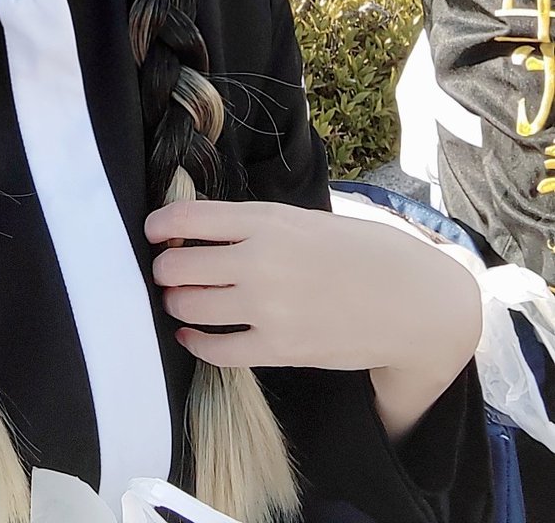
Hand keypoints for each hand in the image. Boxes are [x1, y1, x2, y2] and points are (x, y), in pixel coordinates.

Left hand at [144, 199, 480, 375]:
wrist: (412, 303)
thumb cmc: (362, 252)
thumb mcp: (306, 220)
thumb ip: (255, 225)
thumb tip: (200, 228)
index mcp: (267, 220)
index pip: (187, 217)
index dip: (159, 225)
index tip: (153, 232)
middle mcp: (259, 261)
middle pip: (177, 264)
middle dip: (165, 268)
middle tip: (169, 271)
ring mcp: (266, 307)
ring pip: (188, 305)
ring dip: (177, 302)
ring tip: (181, 299)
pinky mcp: (277, 349)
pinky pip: (213, 348)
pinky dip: (195, 341)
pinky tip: (193, 335)